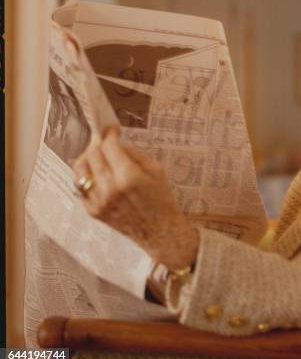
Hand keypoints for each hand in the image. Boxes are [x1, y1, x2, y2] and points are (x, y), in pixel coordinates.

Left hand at [73, 127, 198, 270]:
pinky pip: (81, 186)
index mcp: (129, 177)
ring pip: (80, 170)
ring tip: (98, 154)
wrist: (159, 230)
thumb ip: (133, 154)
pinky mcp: (93, 211)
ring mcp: (99, 201)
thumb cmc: (161, 199)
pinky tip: (98, 173)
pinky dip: (87, 175)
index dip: (109, 133)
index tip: (112, 128)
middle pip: (92, 155)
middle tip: (105, 139)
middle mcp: (110, 189)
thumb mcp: (156, 170)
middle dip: (98, 143)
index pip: (109, 146)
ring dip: (88, 157)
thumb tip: (116, 142)